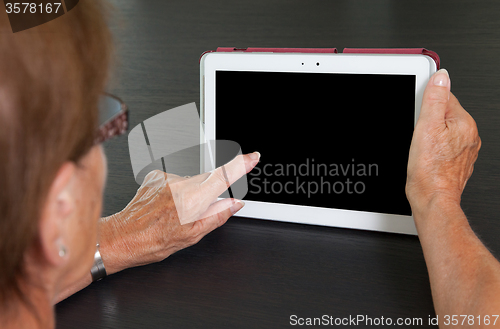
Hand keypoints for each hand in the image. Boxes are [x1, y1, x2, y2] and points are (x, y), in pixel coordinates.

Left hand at [97, 152, 259, 274]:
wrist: (122, 237)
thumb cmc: (153, 241)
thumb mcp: (192, 236)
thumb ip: (217, 216)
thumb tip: (234, 204)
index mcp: (192, 200)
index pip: (223, 176)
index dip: (241, 164)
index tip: (252, 157)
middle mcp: (180, 184)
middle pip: (206, 181)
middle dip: (206, 194)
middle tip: (191, 215)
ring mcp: (166, 178)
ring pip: (190, 182)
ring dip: (188, 195)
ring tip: (172, 214)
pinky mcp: (156, 175)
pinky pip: (175, 181)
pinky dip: (175, 192)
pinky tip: (164, 206)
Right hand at [406, 69, 480, 213]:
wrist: (432, 198)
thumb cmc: (428, 169)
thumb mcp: (426, 127)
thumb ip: (434, 99)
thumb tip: (442, 77)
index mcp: (463, 123)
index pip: (445, 98)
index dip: (426, 104)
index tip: (419, 115)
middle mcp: (469, 135)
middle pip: (444, 115)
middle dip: (429, 121)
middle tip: (419, 135)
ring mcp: (465, 150)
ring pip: (444, 131)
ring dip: (431, 135)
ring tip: (422, 147)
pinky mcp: (458, 162)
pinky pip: (445, 146)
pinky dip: (435, 148)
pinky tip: (426, 156)